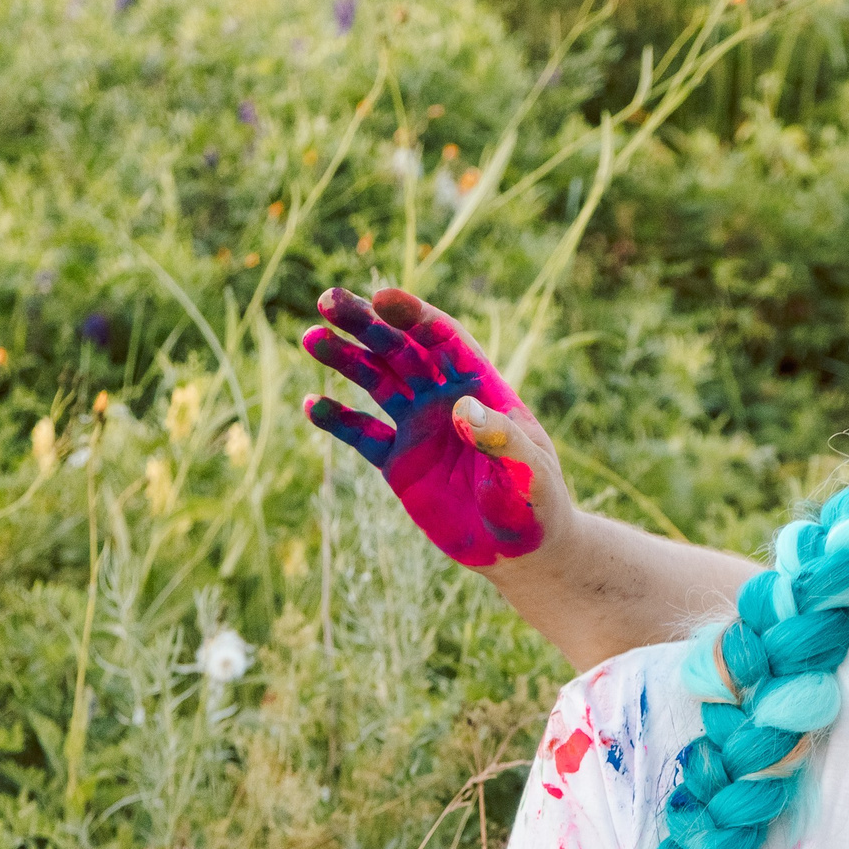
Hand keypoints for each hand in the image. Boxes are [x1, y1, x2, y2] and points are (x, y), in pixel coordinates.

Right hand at [300, 287, 572, 567]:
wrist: (521, 549)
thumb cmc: (537, 505)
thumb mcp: (528, 473)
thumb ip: (501, 440)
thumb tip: (464, 409)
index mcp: (482, 390)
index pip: (445, 340)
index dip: (414, 317)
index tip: (381, 299)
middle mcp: (446, 400)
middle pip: (402, 350)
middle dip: (367, 324)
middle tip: (328, 301)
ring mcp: (420, 428)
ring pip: (377, 381)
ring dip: (346, 359)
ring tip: (312, 339)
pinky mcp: (400, 462)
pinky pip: (361, 434)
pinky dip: (337, 419)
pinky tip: (311, 405)